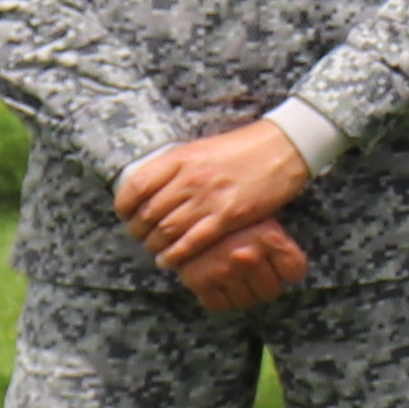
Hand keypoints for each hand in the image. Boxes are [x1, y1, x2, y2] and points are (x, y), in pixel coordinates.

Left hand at [115, 122, 310, 267]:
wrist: (284, 147)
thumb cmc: (244, 148)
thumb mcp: (202, 149)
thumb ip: (177, 168)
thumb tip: (152, 189)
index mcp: (181, 158)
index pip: (136, 186)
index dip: (124, 207)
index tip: (126, 215)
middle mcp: (190, 178)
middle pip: (148, 213)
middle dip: (138, 231)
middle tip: (140, 237)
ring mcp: (209, 198)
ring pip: (166, 231)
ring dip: (155, 245)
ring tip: (155, 250)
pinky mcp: (229, 216)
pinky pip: (192, 242)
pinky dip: (176, 255)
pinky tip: (170, 260)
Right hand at [171, 223, 310, 313]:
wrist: (187, 210)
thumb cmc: (232, 215)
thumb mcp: (263, 218)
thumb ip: (278, 244)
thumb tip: (291, 274)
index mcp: (268, 237)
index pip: (294, 273)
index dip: (287, 270)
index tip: (278, 264)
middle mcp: (247, 256)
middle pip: (270, 292)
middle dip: (264, 283)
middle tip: (254, 270)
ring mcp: (223, 270)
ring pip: (247, 301)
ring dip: (243, 292)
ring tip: (236, 274)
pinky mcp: (198, 281)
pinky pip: (219, 305)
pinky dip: (221, 298)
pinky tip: (220, 281)